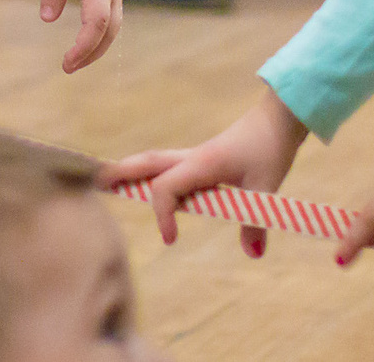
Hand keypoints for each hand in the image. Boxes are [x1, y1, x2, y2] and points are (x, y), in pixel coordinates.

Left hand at [40, 0, 122, 71]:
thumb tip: (48, 19)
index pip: (97, 25)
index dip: (83, 47)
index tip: (66, 62)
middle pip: (109, 32)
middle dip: (91, 54)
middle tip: (67, 68)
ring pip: (113, 27)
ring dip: (97, 46)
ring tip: (75, 61)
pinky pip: (111, 17)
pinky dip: (100, 33)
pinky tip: (86, 40)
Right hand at [104, 88, 310, 253]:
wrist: (278, 118)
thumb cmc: (270, 148)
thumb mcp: (267, 187)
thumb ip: (256, 222)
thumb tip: (253, 254)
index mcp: (202, 164)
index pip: (166, 188)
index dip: (162, 214)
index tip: (171, 240)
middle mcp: (192, 158)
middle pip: (148, 164)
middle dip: (120, 173)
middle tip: (95, 183)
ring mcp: (196, 156)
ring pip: (155, 161)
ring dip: (132, 170)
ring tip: (111, 181)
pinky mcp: (203, 158)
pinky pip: (168, 166)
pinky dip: (151, 173)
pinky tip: (151, 184)